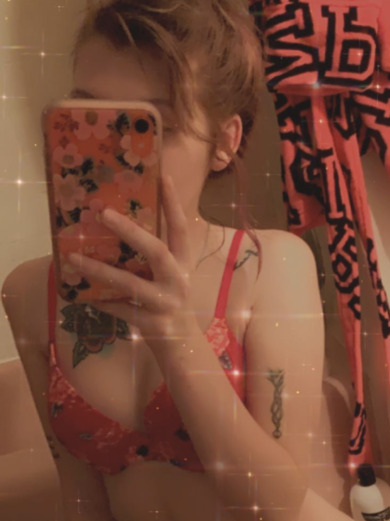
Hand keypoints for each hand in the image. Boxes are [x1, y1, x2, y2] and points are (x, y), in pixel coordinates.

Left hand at [65, 174, 199, 346]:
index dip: (173, 203)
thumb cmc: (170, 302)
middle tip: (103, 213)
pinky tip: (82, 295)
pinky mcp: (151, 323)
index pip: (180, 229)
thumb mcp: (171, 276)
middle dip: (129, 231)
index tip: (162, 176)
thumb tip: (118, 226)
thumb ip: (154, 256)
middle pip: (156, 250)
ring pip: (129, 283)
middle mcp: (178, 280)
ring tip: (73, 258)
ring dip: (99, 270)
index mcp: (184, 264)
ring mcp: (165, 303)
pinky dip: (101, 302)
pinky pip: (119, 308)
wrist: (182, 344)